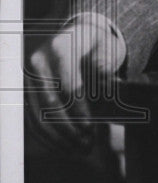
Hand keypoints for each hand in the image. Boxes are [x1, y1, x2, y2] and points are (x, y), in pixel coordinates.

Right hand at [24, 15, 124, 152]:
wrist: (76, 33)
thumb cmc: (94, 43)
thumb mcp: (105, 45)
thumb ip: (106, 61)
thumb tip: (105, 79)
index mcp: (60, 48)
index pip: (68, 84)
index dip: (79, 108)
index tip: (90, 127)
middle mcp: (38, 62)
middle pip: (50, 103)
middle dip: (69, 128)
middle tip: (87, 144)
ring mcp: (28, 77)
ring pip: (38, 114)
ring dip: (58, 137)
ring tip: (78, 149)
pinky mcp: (25, 90)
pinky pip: (32, 117)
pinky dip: (47, 135)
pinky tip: (63, 146)